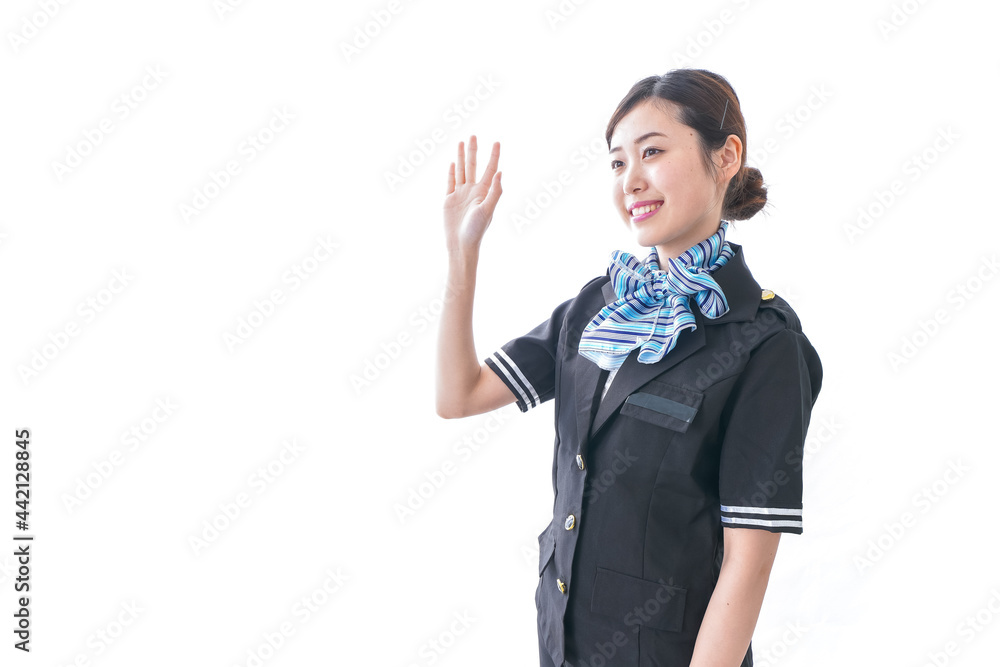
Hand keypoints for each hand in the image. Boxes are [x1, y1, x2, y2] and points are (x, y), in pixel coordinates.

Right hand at [443, 135, 501, 255]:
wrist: (461, 244)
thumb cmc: (476, 230)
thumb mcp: (488, 210)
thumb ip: (495, 191)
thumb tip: (501, 172)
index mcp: (484, 192)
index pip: (490, 169)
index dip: (494, 156)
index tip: (497, 142)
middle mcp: (473, 191)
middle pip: (473, 166)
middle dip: (474, 151)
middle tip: (474, 135)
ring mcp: (461, 194)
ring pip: (461, 171)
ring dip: (461, 157)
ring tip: (461, 142)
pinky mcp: (449, 200)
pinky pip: (450, 182)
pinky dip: (451, 172)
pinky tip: (452, 162)